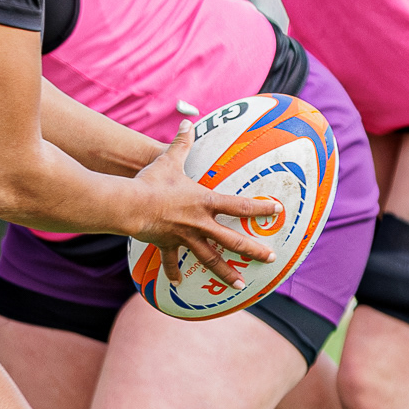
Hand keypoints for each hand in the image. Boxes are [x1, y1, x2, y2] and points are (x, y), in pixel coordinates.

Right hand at [130, 121, 274, 286]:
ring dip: (226, 274)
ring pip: (211, 259)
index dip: (260, 208)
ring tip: (240, 286)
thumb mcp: (169, 160)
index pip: (240, 206)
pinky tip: (178, 284)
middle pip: (233, 240)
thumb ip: (182, 143)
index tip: (276, 211)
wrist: (131, 205)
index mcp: (205, 202)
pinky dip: (174, 272)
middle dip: (253, 250)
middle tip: (270, 258)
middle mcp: (200, 223)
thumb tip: (187, 122)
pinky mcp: (168, 244)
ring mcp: (185, 237)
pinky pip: (172, 261)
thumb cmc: (153, 182)